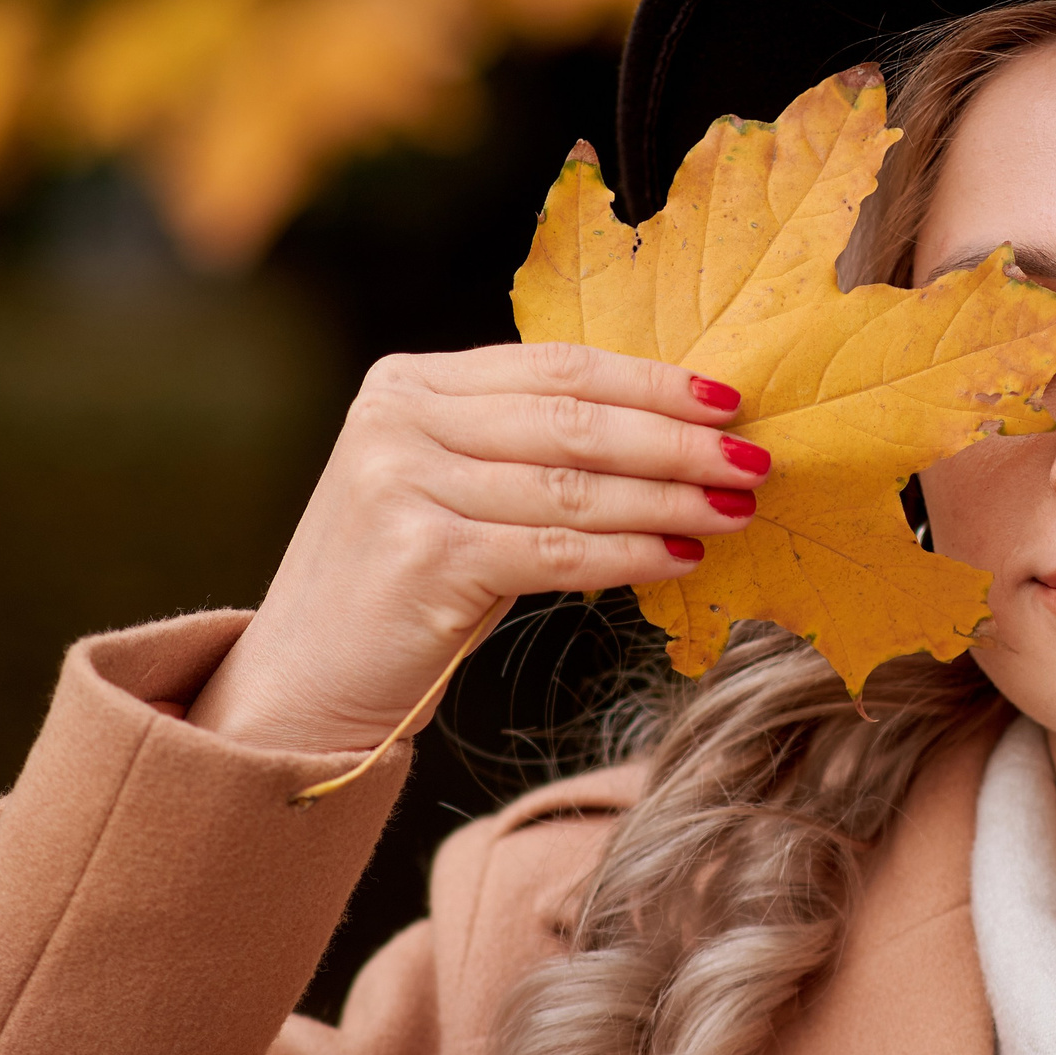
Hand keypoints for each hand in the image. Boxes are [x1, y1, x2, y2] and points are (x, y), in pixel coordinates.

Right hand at [193, 344, 767, 753]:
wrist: (300, 688)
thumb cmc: (402, 588)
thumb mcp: (454, 490)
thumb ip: (530, 449)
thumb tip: (677, 435)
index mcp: (408, 383)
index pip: (556, 367)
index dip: (651, 379)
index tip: (730, 397)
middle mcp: (397, 420)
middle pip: (574, 419)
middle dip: (678, 440)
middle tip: (755, 458)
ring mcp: (402, 484)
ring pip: (575, 485)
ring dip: (670, 499)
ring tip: (735, 510)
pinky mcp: (422, 555)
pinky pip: (557, 548)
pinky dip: (630, 553)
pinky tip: (681, 558)